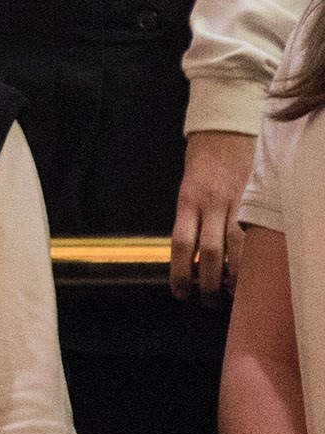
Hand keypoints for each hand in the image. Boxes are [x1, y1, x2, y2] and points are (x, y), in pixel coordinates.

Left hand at [172, 129, 255, 299]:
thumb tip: (188, 259)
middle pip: (208, 253)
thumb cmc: (203, 167)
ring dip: (234, 275)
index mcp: (187, 202)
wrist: (223, 133)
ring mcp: (236, 202)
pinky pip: (255, 234)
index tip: (180, 293)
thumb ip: (190, 222)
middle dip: (207, 283)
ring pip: (236, 247)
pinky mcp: (255, 200)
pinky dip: (253, 255)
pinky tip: (252, 272)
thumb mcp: (187, 193)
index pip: (180, 244)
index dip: (178, 273)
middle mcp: (210, 204)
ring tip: (232, 294)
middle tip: (207, 301)